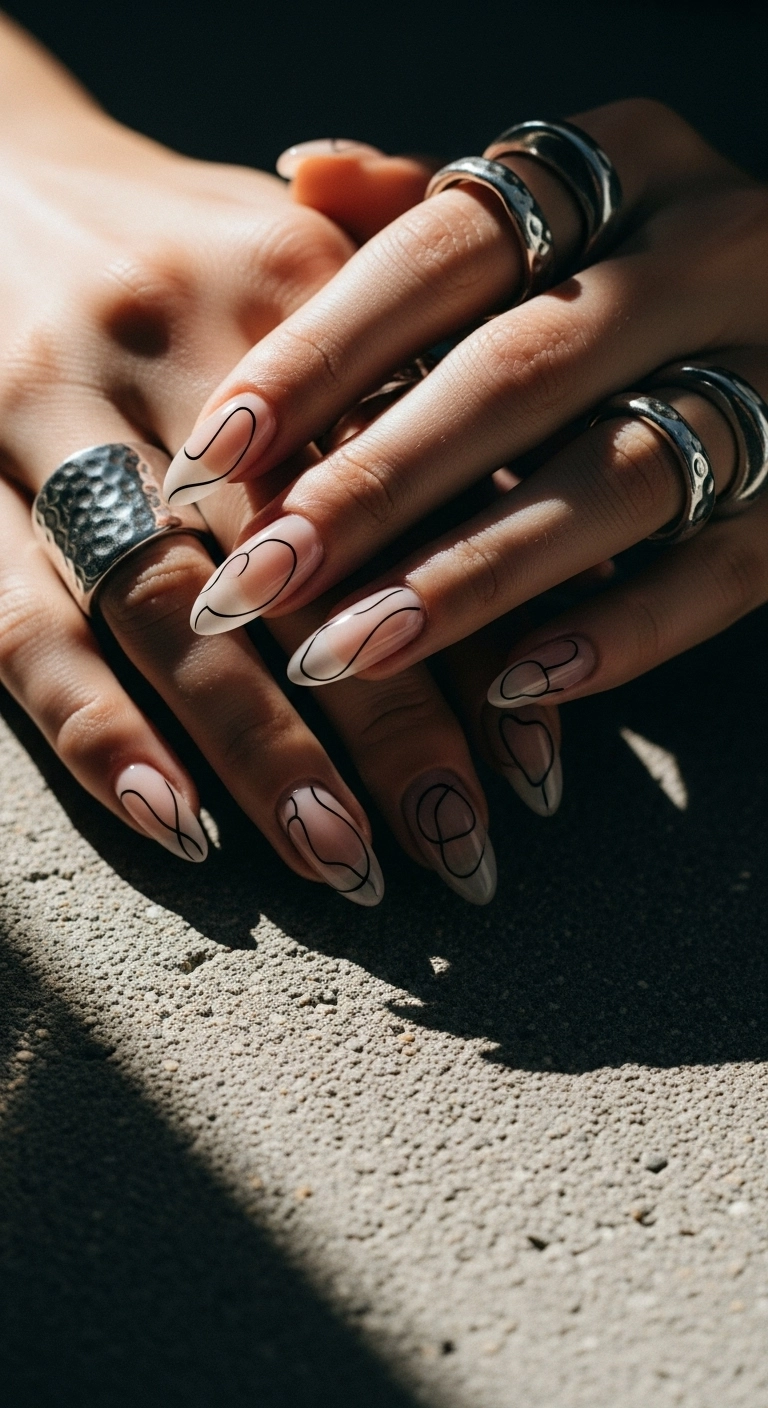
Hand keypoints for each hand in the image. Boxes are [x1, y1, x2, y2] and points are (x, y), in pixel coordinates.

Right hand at [0, 16, 500, 905]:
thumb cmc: (177, 248)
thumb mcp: (296, 261)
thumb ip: (413, 380)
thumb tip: (549, 536)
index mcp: (286, 285)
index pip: (409, 489)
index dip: (479, 632)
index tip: (534, 769)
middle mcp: (175, 349)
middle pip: (305, 563)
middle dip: (393, 722)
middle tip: (462, 849)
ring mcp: (50, 416)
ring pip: (169, 608)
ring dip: (263, 752)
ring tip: (343, 864)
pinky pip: (21, 625)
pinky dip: (100, 732)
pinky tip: (179, 824)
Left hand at [163, 101, 767, 712]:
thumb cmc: (644, 276)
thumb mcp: (555, 220)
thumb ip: (434, 213)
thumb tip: (304, 171)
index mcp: (627, 167)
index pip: (445, 250)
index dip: (322, 353)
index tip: (215, 453)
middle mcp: (710, 253)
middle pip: (517, 372)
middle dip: (375, 485)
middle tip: (258, 579)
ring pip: (614, 477)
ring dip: (473, 572)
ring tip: (352, 650)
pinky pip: (722, 570)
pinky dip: (623, 628)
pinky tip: (517, 682)